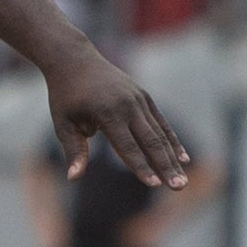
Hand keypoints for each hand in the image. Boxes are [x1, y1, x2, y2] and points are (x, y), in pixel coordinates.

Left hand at [44, 46, 190, 189]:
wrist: (74, 59)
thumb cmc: (66, 95)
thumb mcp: (63, 123)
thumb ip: (74, 151)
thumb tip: (74, 178)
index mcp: (107, 112)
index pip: (127, 146)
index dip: (141, 167)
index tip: (155, 185)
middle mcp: (127, 105)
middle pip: (150, 141)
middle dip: (165, 166)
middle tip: (179, 187)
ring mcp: (138, 99)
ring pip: (160, 134)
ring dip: (172, 158)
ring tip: (182, 180)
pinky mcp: (144, 96)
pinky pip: (161, 123)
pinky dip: (172, 141)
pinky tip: (183, 158)